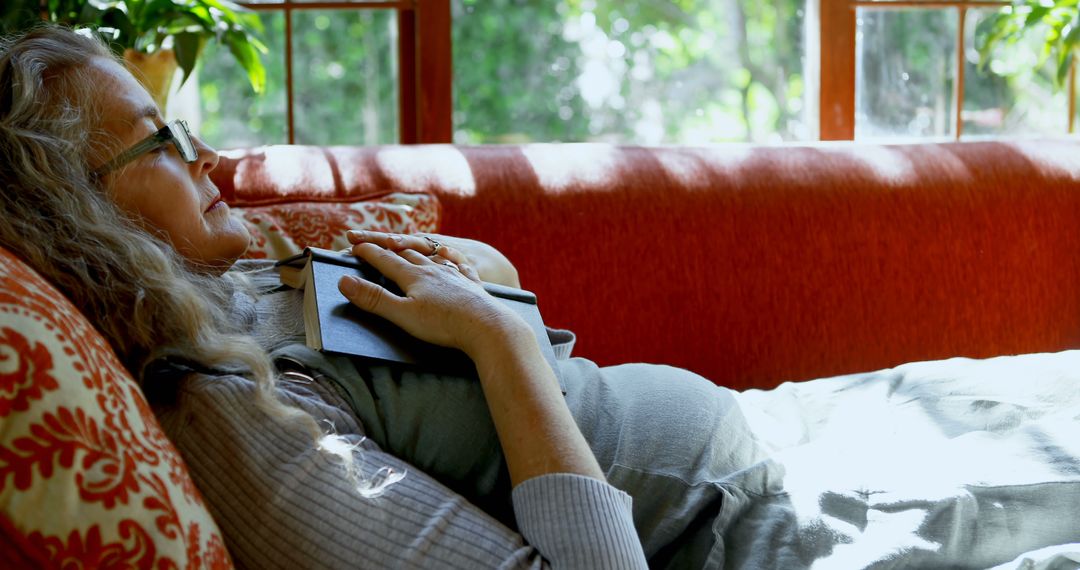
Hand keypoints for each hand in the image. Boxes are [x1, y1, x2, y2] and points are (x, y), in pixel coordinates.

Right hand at [338, 242, 527, 355]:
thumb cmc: (444, 324)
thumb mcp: (402, 314)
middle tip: (375, 242)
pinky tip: (452, 258)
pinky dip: (451, 258)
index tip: (352, 246)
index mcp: (414, 276)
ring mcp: (455, 275)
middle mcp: (434, 269)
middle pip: (407, 253)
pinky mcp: (472, 286)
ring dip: (417, 249)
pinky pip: (460, 266)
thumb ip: (373, 299)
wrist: (488, 327)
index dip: (368, 253)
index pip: (385, 260)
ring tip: (409, 245)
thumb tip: (344, 281)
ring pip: (432, 256)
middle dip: (388, 247)